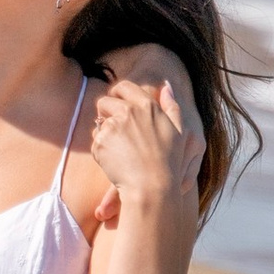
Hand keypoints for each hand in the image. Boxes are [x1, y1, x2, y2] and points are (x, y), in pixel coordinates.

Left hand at [86, 66, 205, 223]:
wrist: (153, 187)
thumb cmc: (170, 162)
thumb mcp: (179, 131)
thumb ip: (172, 106)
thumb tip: (166, 85)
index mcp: (147, 106)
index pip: (124, 87)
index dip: (117, 93)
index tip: (115, 101)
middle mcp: (129, 111)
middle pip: (105, 102)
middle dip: (105, 112)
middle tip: (112, 129)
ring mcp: (113, 125)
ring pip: (98, 123)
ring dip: (104, 134)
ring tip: (120, 152)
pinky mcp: (101, 141)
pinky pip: (95, 141)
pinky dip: (101, 151)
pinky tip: (115, 162)